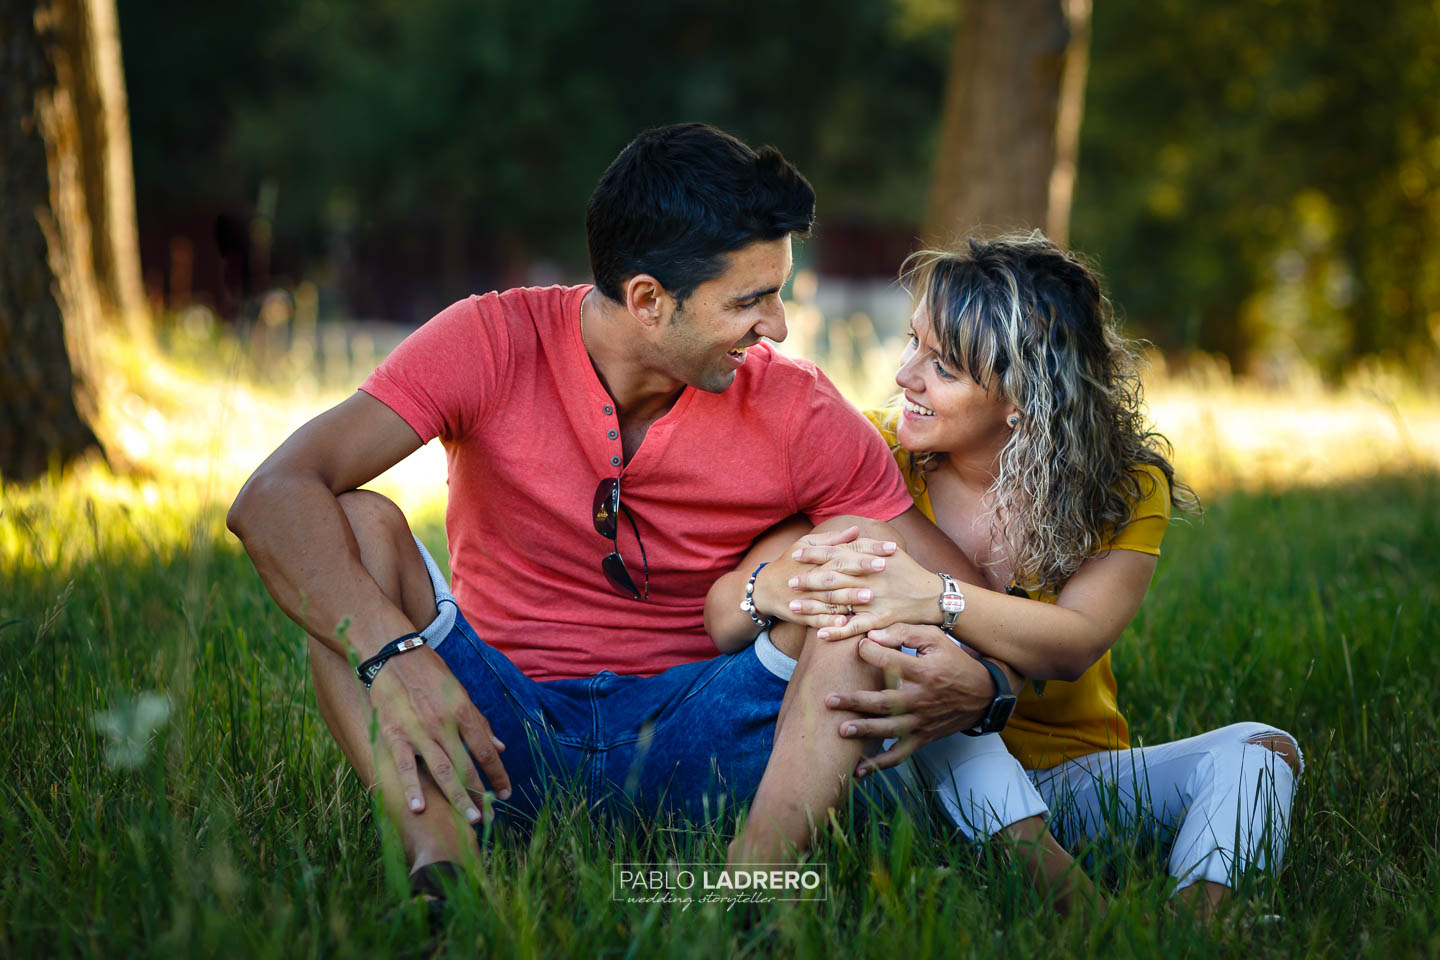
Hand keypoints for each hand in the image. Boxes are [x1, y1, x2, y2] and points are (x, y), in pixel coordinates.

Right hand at [367, 646, 510, 822]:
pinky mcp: (394, 735)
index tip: (506, 792)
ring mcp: (419, 731)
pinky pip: (406, 766)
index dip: (498, 774)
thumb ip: (479, 722)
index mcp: (463, 711)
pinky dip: (413, 787)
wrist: (392, 653)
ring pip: (442, 770)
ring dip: (457, 797)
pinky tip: (419, 808)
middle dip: (481, 794)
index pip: (486, 750)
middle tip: (491, 818)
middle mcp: (445, 724)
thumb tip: (500, 747)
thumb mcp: (459, 691)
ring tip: (469, 820)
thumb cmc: (428, 672)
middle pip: (468, 765)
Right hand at [752, 525, 897, 628]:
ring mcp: (807, 596)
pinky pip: (817, 618)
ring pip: (831, 597)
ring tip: (870, 597)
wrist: (764, 589)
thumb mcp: (805, 545)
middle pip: (840, 571)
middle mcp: (814, 575)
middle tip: (885, 567)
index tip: (891, 548)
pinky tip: (844, 622)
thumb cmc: (790, 564)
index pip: (848, 551)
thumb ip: (833, 540)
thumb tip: (856, 530)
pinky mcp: (802, 614)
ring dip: (850, 597)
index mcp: (818, 557)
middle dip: (861, 569)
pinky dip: (829, 620)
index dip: (870, 549)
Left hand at [787, 543, 940, 639]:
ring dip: (814, 605)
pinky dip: (836, 631)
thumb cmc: (909, 572)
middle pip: (832, 577)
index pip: (837, 554)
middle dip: (808, 579)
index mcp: (870, 559)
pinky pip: (854, 627)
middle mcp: (870, 579)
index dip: (815, 554)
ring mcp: (873, 601)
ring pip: (838, 602)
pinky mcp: (879, 621)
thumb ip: (866, 545)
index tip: (796, 554)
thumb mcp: (890, 552)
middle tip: (789, 581)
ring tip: (794, 606)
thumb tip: (847, 533)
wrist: (932, 596)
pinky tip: (819, 633)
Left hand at [823, 623, 994, 774]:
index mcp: (924, 672)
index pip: (890, 663)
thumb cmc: (953, 661)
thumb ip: (904, 633)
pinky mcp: (922, 737)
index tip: (857, 646)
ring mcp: (921, 722)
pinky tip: (858, 771)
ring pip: (889, 729)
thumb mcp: (935, 639)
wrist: (983, 694)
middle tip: (829, 700)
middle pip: (885, 702)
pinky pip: (899, 754)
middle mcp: (921, 700)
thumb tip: (872, 636)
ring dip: (865, 731)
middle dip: (856, 701)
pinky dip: (880, 765)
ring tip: (841, 730)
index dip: (869, 652)